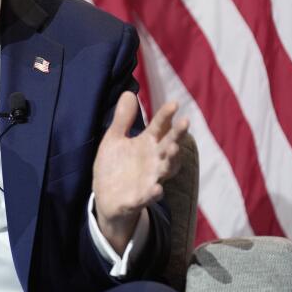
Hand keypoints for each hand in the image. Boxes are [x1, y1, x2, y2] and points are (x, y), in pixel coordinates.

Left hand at [92, 92, 188, 253]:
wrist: (106, 197)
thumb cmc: (115, 165)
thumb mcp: (114, 139)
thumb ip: (123, 119)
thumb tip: (129, 92)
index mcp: (147, 144)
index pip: (159, 127)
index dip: (166, 116)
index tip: (174, 103)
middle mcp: (153, 161)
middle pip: (169, 146)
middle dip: (177, 135)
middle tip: (185, 122)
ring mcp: (149, 179)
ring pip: (165, 170)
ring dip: (171, 161)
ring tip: (173, 149)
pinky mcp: (139, 198)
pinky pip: (148, 196)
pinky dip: (153, 193)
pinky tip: (156, 187)